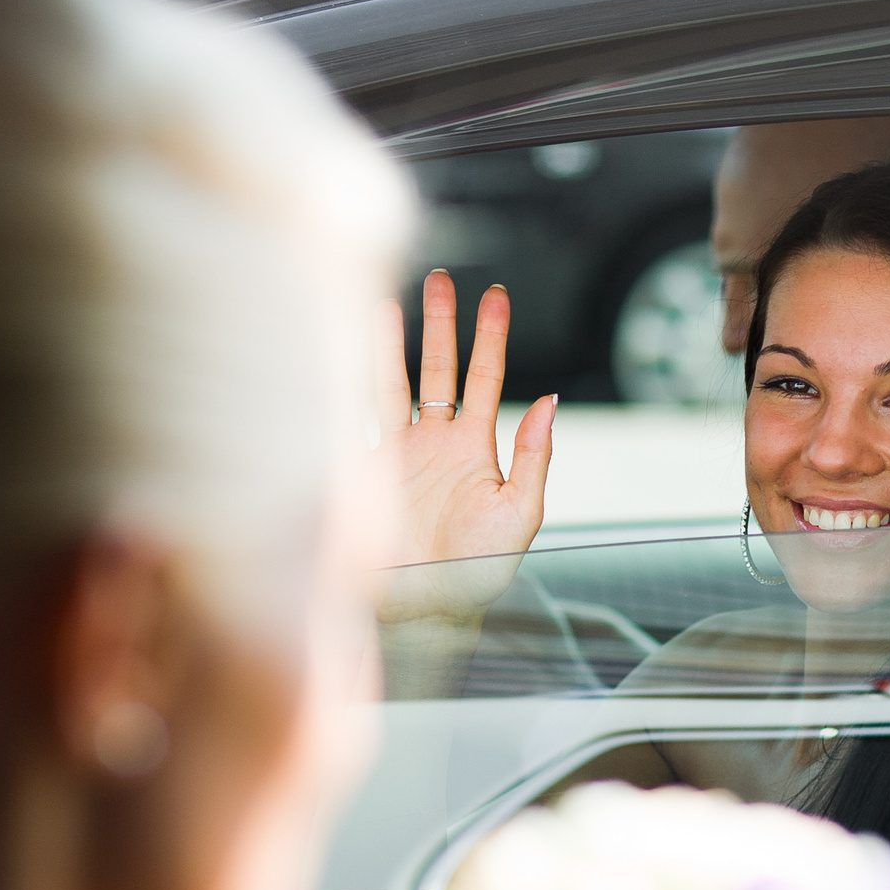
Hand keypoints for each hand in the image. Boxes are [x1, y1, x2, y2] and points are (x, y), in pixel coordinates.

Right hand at [376, 270, 554, 625]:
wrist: (425, 612)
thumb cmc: (477, 572)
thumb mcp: (520, 513)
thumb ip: (534, 456)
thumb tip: (551, 402)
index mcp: (473, 450)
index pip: (485, 378)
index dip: (491, 337)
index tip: (497, 296)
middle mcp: (432, 444)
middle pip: (437, 369)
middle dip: (441, 324)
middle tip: (445, 277)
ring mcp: (393, 454)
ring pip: (390, 383)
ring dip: (390, 342)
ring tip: (385, 298)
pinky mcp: (358, 470)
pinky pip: (350, 416)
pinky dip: (345, 382)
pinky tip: (338, 349)